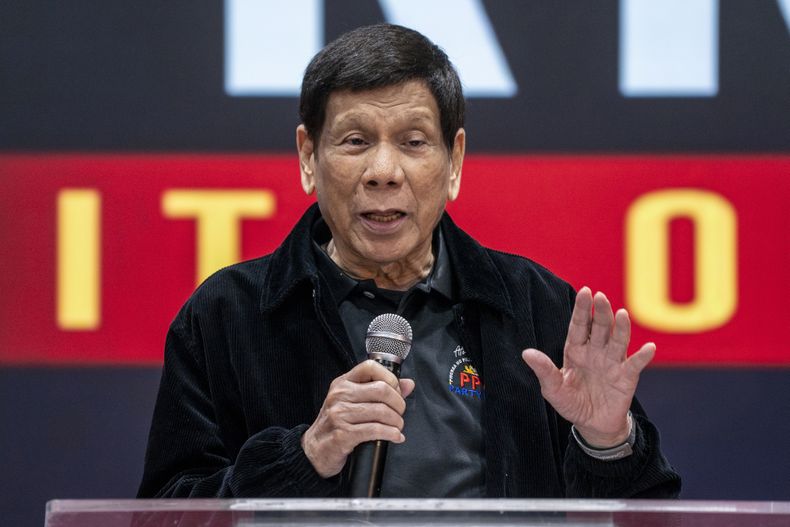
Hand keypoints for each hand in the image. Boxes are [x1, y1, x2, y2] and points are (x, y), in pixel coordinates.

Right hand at [301, 360, 415, 477]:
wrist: (314, 451)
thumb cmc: (336, 424)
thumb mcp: (352, 402)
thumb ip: (379, 390)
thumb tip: (408, 384)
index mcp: (343, 383)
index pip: (370, 367)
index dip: (390, 377)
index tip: (397, 391)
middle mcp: (339, 395)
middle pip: (381, 389)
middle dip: (398, 403)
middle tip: (400, 413)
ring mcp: (339, 414)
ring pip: (381, 411)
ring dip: (396, 421)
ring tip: (397, 427)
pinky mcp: (343, 434)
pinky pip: (375, 430)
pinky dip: (391, 434)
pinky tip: (395, 437)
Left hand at [521, 287, 653, 447]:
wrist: (592, 425)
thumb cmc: (571, 403)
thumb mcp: (553, 389)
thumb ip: (543, 370)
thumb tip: (526, 353)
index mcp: (576, 350)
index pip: (579, 326)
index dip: (582, 309)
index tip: (584, 291)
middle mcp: (596, 352)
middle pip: (600, 328)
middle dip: (600, 312)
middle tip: (600, 296)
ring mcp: (612, 362)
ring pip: (618, 341)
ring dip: (621, 327)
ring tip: (622, 314)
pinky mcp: (627, 377)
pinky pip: (635, 364)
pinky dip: (643, 356)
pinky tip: (648, 347)